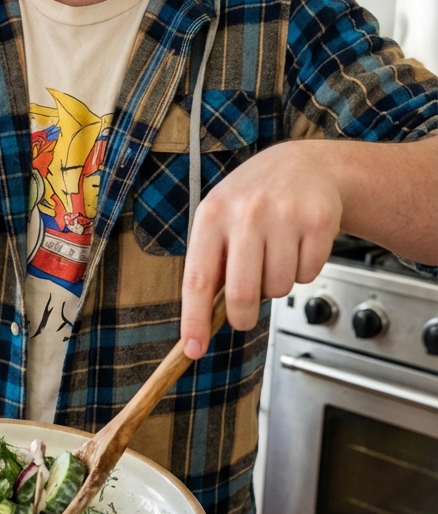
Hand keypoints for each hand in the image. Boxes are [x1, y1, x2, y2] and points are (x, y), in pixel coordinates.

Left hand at [181, 141, 341, 357]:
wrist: (304, 165)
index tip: (193, 348)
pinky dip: (303, 271)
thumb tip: (199, 322)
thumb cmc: (253, 200)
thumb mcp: (219, 218)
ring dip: (276, 285)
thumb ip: (209, 264)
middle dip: (243, 317)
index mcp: (212, 215)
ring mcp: (284, 215)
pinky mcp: (318, 221)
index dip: (195, 319)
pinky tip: (297, 245)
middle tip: (244, 316)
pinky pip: (308, 275)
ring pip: (279, 288)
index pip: (198, 278)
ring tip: (275, 255)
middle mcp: (247, 213)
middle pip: (243, 294)